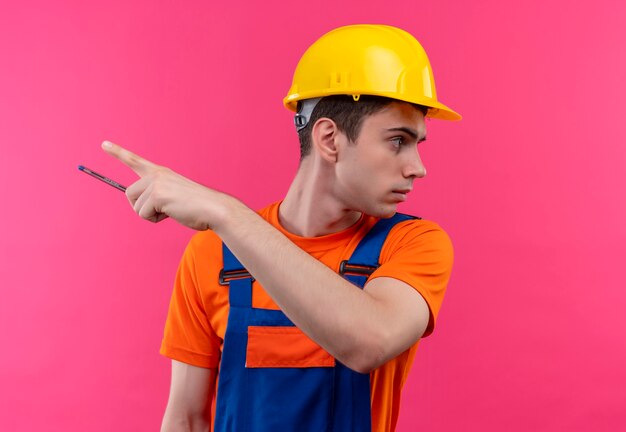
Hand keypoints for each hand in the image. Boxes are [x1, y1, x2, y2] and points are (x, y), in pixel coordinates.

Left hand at [101, 140, 227, 230]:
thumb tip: (142, 206)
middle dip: (141, 207)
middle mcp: (156, 175)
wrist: (214, 208)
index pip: (135, 160)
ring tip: (172, 211)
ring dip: (151, 214)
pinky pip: (143, 214)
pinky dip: (156, 219)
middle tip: (163, 210)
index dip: (118, 152)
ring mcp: (156, 183)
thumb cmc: (197, 207)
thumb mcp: (174, 196)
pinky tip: (172, 214)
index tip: (103, 144)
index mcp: (161, 173)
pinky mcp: (157, 195)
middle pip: (129, 194)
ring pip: (136, 207)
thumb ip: (157, 196)